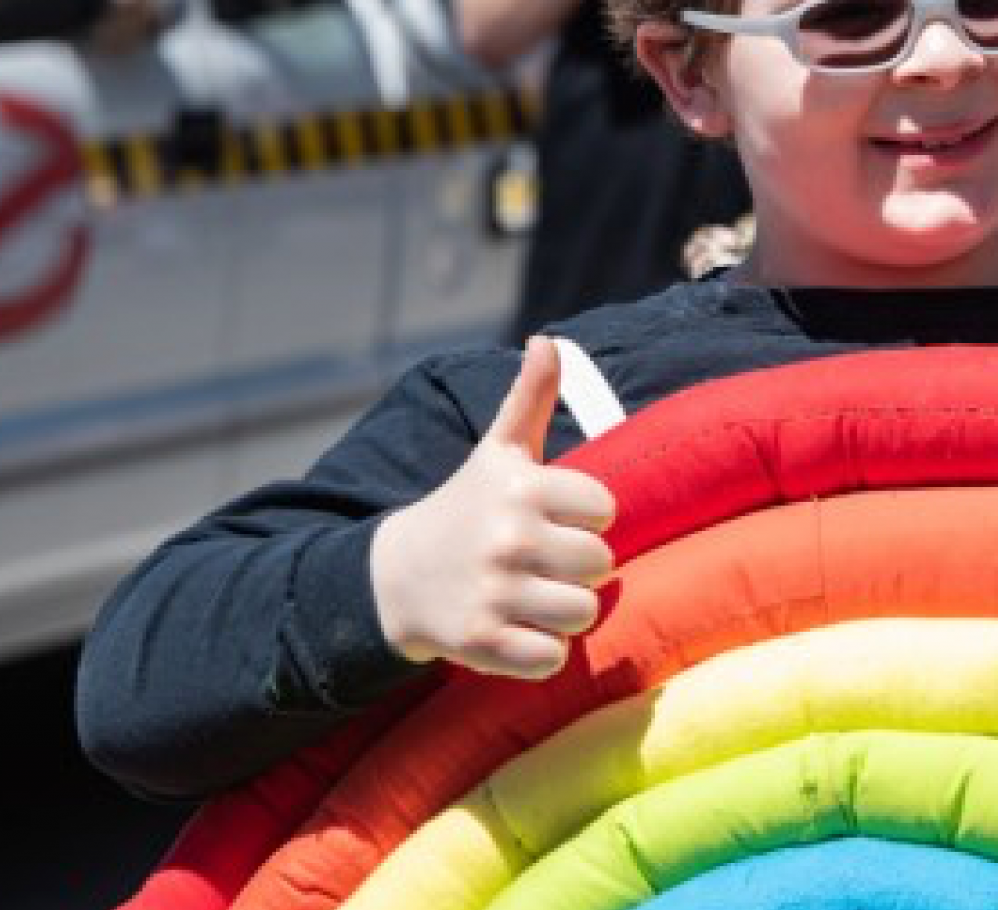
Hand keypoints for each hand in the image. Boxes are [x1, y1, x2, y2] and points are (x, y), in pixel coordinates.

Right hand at [371, 336, 616, 677]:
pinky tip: (516, 630)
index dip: (585, 518)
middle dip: (578, 567)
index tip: (552, 518)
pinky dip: (541, 652)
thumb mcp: (496, 452)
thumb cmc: (465, 508)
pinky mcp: (481, 643)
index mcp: (521, 488)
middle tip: (542, 563)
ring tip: (532, 596)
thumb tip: (547, 339)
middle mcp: (508, 538)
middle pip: (601, 564)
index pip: (605, 509)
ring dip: (564, 611)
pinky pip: (553, 658)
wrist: (393, 576)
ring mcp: (494, 593)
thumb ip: (529, 397)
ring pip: (584, 612)